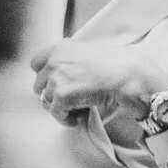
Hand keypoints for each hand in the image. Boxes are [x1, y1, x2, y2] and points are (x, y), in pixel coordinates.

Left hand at [30, 40, 167, 124]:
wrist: (130, 75)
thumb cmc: (121, 63)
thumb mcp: (93, 52)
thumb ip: (76, 60)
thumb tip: (73, 75)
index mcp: (61, 48)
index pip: (36, 63)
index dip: (45, 76)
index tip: (55, 84)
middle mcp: (54, 61)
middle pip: (39, 84)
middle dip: (52, 93)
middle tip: (68, 100)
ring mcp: (56, 78)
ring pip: (46, 100)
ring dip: (60, 107)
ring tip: (76, 110)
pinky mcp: (62, 96)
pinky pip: (57, 113)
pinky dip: (66, 119)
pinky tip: (78, 118)